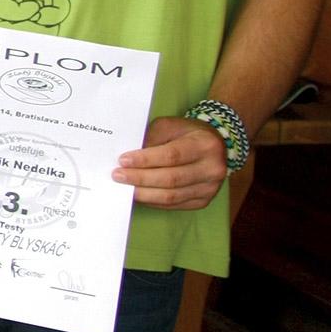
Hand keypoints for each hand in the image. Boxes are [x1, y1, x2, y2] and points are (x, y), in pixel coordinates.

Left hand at [114, 116, 228, 209]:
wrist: (213, 146)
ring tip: (125, 188)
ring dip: (144, 193)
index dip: (145, 160)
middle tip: (118, 176)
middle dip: (140, 178)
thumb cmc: (185, 133)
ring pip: (172, 196)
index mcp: (205, 145)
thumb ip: (151, 140)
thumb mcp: (168, 126)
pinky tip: (139, 195)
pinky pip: (174, 205)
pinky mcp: (203, 200)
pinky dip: (153, 201)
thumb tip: (128, 160)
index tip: (123, 161)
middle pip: (171, 178)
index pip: (171, 155)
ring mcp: (210, 188)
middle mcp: (212, 168)